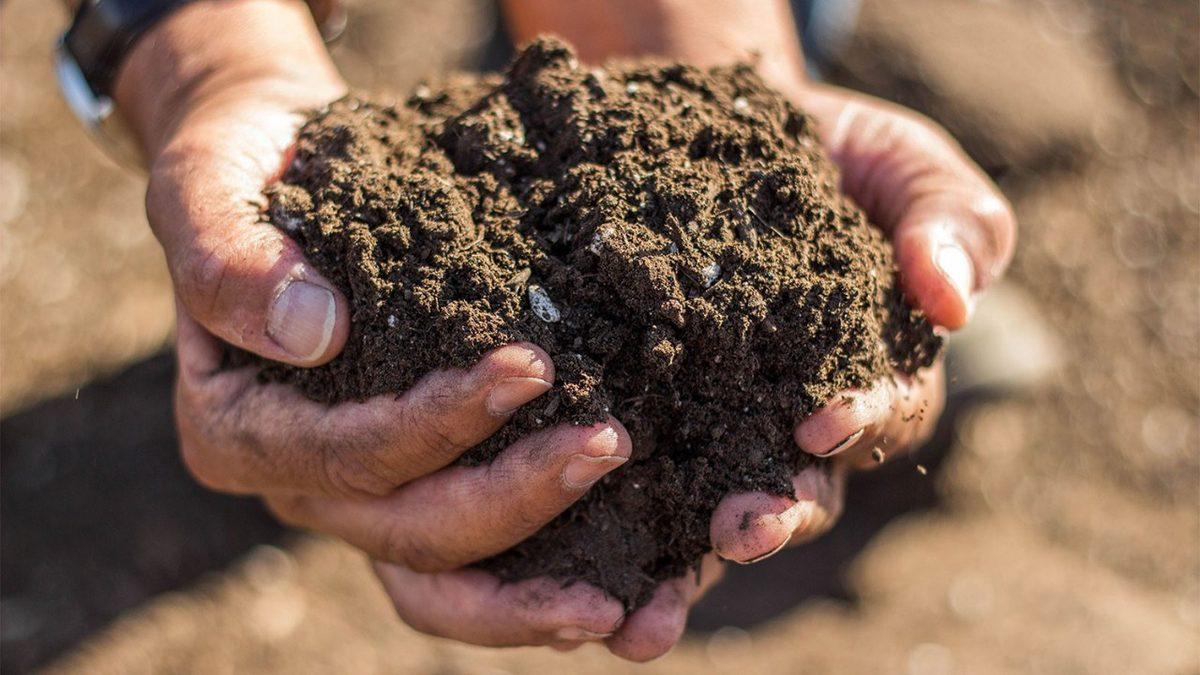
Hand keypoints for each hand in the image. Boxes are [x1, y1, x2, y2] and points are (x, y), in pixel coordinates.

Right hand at [119, 0, 633, 646]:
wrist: (285, 171)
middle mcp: (302, 484)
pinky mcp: (418, 484)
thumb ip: (230, 261)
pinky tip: (621, 583)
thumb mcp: (207, 187)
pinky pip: (475, 559)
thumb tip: (314, 334)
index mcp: (237, 431)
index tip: (528, 368)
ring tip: (619, 595)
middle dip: (515, 501)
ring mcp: (362, 498)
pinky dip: (537, 582)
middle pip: (411, 532)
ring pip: (442, 579)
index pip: (347, 452)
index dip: (438, 424)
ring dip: (531, 591)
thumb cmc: (241, 171)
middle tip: (609, 445)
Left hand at [400, 0, 1011, 660]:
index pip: (884, 412)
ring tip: (643, 621)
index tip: (823, 422)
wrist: (718, 135)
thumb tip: (953, 301)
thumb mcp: (902, 164)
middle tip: (743, 529)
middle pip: (797, 492)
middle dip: (772, 516)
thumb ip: (947, 221)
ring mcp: (718, 432)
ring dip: (683, 574)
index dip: (861, 419)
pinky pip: (631, 494)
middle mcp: (794, 425)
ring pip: (707, 519)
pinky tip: (571, 587)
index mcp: (873, 373)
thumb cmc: (829, 151)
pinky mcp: (644, 427)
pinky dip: (607, 545)